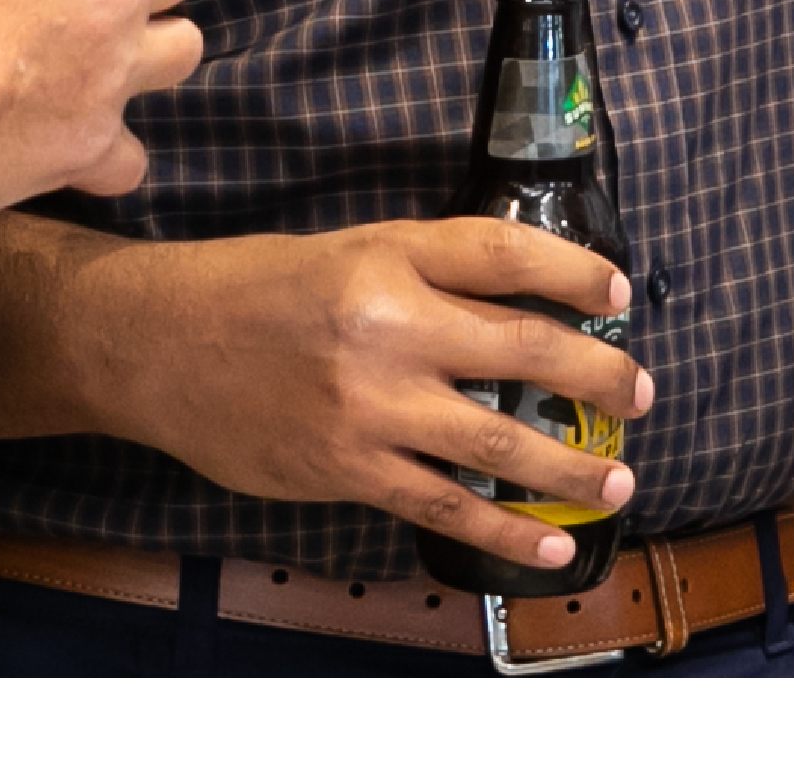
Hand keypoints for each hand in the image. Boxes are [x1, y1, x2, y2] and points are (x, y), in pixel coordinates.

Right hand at [66, 221, 646, 571]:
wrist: (154, 345)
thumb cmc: (248, 290)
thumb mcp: (342, 251)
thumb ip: (422, 272)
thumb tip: (513, 301)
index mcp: (386, 257)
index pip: (504, 254)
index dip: (575, 272)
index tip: (620, 293)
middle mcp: (385, 328)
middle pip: (522, 346)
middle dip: (596, 375)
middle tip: (638, 393)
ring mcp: (369, 407)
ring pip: (496, 438)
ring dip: (569, 464)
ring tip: (617, 481)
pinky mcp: (348, 469)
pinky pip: (444, 505)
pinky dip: (504, 528)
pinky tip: (549, 543)